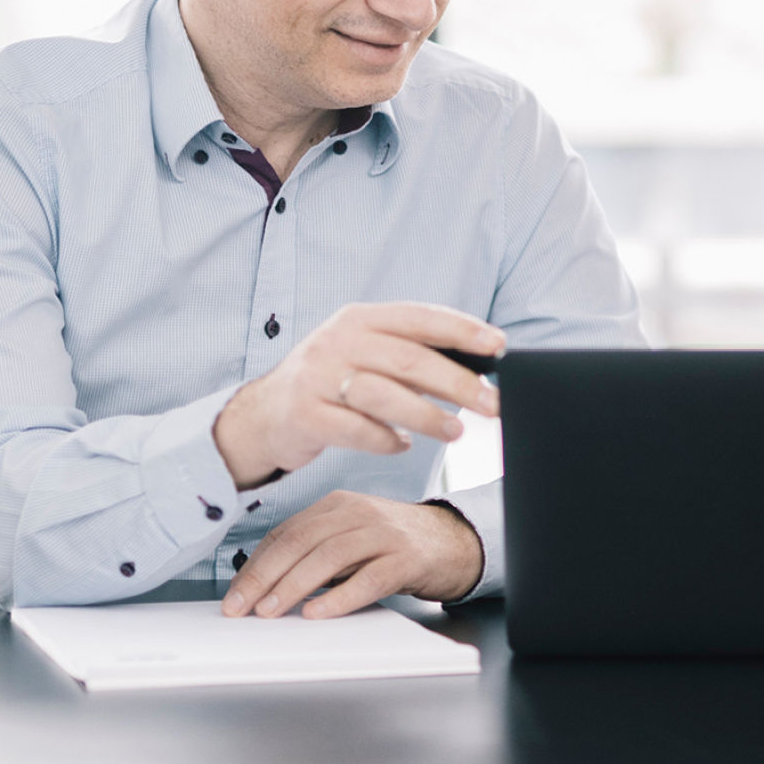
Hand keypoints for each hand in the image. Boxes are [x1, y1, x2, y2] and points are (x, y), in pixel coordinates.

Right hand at [212, 302, 502, 489]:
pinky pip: (356, 430)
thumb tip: (479, 371)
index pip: (419, 317)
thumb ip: (412, 357)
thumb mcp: (366, 356)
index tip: (499, 346)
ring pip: (384, 395)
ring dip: (427, 416)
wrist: (264, 415)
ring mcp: (317, 377)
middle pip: (409, 360)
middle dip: (458, 383)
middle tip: (493, 404)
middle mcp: (337, 340)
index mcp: (360, 319)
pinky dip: (385, 441)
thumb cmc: (331, 383)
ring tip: (455, 432)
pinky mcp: (305, 415)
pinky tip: (400, 446)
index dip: (462, 330)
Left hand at [220, 492, 483, 617]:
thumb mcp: (350, 537)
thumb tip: (266, 585)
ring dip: (294, 586)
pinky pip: (369, 578)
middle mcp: (359, 513)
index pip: (287, 532)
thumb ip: (315, 552)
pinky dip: (340, 597)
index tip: (235, 594)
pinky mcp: (408, 558)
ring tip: (272, 610)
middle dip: (265, 576)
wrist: (453, 541)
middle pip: (302, 541)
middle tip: (242, 606)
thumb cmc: (394, 544)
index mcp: (338, 505)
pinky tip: (319, 612)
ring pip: (330, 557)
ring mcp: (385, 533)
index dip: (256, 564)